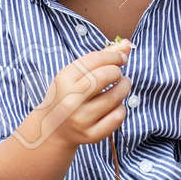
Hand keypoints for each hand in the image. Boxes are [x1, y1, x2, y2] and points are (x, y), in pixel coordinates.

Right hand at [14, 41, 131, 150]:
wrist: (52, 129)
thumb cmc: (68, 94)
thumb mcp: (76, 74)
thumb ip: (101, 57)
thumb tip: (128, 45)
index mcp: (63, 80)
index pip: (94, 60)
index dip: (113, 56)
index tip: (122, 58)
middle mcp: (70, 100)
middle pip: (103, 77)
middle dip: (117, 72)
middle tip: (119, 74)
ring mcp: (80, 119)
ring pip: (114, 98)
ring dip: (124, 89)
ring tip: (122, 86)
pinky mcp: (91, 135)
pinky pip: (117, 118)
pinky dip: (121, 109)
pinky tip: (116, 105)